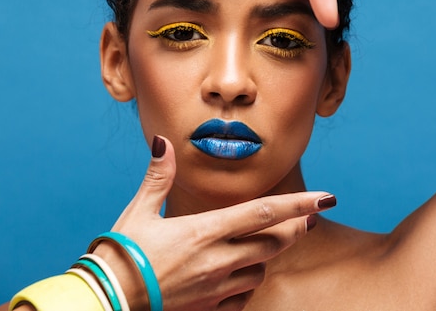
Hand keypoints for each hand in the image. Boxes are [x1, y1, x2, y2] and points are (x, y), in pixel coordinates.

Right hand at [95, 136, 334, 310]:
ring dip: (267, 256)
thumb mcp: (139, 211)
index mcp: (204, 231)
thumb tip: (162, 141)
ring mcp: (216, 287)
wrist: (109, 300)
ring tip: (261, 245)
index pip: (264, 213)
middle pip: (273, 243)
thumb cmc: (122, 254)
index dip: (300, 204)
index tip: (326, 197)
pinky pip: (244, 296)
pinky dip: (247, 283)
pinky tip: (239, 274)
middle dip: (296, 229)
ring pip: (261, 270)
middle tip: (307, 219)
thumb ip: (158, 176)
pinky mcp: (210, 308)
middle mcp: (217, 260)